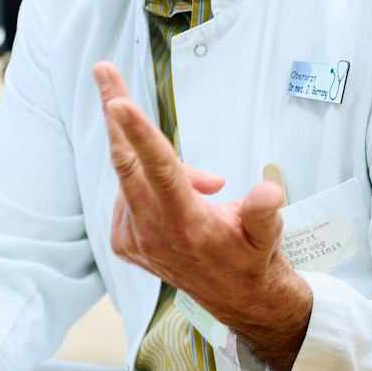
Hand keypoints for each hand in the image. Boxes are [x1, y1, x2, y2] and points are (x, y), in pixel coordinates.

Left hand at [94, 62, 313, 370]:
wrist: (238, 300)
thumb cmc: (253, 257)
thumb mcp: (268, 235)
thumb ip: (264, 212)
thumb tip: (267, 192)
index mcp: (185, 224)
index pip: (158, 169)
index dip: (138, 133)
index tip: (118, 102)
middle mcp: (152, 231)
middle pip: (125, 160)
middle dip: (115, 113)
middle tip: (103, 70)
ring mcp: (134, 237)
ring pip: (132, 175)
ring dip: (157, 161)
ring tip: (208, 187)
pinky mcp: (124, 241)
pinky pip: (129, 193)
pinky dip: (149, 182)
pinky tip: (181, 197)